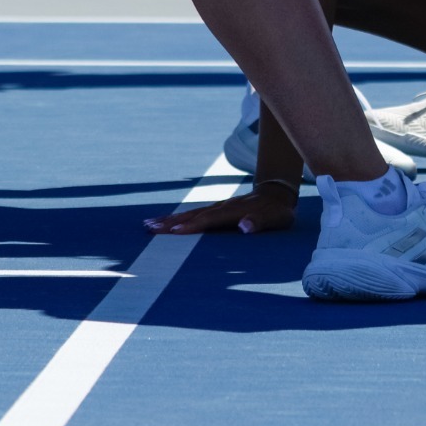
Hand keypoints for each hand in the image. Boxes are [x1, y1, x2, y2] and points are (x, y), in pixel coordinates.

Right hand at [146, 183, 299, 235]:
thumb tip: (244, 227)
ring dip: (169, 219)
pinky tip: (166, 222)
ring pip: (189, 213)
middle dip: (170, 222)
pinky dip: (178, 218)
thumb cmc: (276, 211)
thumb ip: (260, 222)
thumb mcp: (274, 218)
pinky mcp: (215, 209)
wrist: (276, 193)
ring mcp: (216, 207)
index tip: (173, 232)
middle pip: (192, 215)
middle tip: (149, 227)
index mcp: (232, 211)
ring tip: (149, 224)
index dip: (191, 226)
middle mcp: (221, 207)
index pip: (208, 220)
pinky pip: (193, 214)